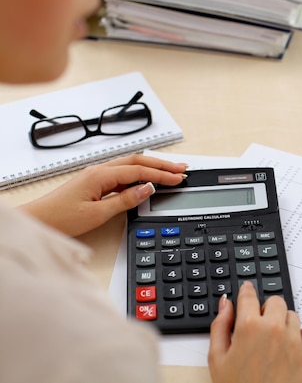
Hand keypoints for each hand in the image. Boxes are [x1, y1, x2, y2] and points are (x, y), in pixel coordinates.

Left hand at [19, 154, 186, 236]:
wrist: (38, 220)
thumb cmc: (60, 218)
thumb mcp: (97, 213)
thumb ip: (124, 200)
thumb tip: (146, 189)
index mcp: (101, 175)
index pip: (139, 171)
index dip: (161, 174)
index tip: (178, 177)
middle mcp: (99, 171)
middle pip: (137, 161)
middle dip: (161, 164)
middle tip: (181, 168)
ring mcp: (97, 175)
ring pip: (131, 165)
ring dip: (152, 166)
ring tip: (169, 170)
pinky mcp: (94, 182)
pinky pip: (123, 173)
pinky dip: (139, 173)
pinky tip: (147, 179)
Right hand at [209, 282, 301, 382]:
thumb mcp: (217, 358)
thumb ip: (220, 326)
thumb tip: (225, 304)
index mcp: (248, 327)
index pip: (249, 295)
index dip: (246, 291)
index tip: (246, 290)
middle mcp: (273, 328)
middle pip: (274, 301)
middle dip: (265, 309)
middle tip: (257, 324)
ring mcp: (293, 340)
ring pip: (291, 315)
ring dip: (282, 322)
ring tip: (271, 341)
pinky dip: (299, 335)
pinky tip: (287, 347)